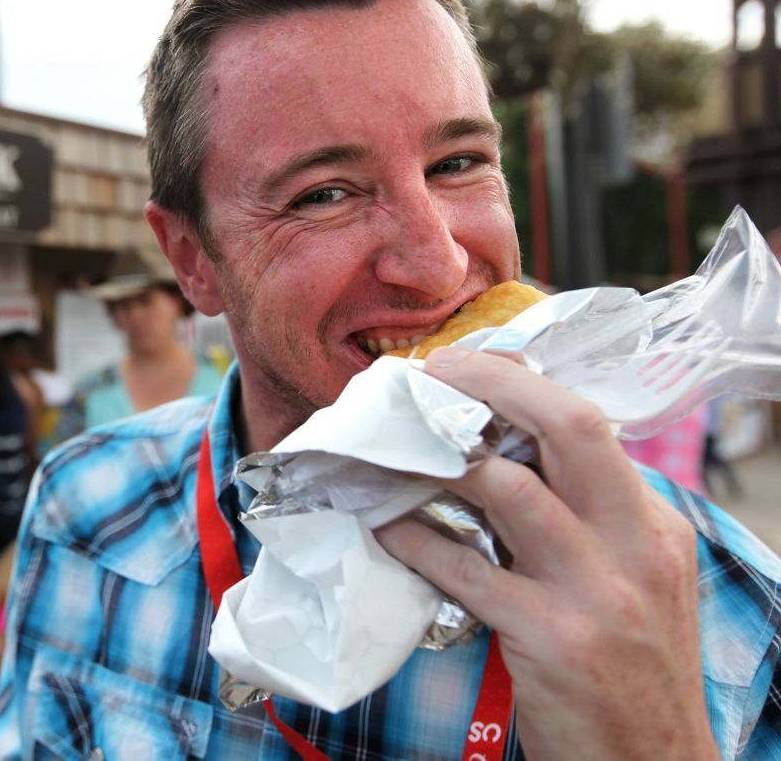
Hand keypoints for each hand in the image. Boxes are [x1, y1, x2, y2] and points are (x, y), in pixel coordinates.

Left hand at [375, 347, 716, 760]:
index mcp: (652, 524)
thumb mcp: (634, 582)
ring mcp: (595, 591)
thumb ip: (587, 522)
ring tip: (393, 448)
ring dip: (439, 459)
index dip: (518, 386)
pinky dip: (415, 541)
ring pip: (509, 488)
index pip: (589, 425)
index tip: (465, 367)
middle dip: (492, 385)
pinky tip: (385, 526)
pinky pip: (465, 571)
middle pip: (568, 427)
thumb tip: (501, 463)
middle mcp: (634, 545)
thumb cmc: (631, 670)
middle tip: (431, 374)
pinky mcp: (551, 639)